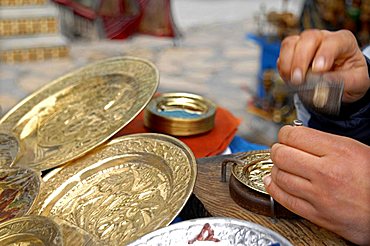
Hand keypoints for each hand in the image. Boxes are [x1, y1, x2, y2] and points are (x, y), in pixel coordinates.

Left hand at [264, 125, 369, 244]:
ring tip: (280, 166)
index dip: (286, 133)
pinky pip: (284, 199)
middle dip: (278, 150)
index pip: (294, 135)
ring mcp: (319, 196)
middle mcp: (326, 173)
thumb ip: (325, 143)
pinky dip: (274, 188)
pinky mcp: (316, 214)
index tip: (286, 136)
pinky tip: (273, 182)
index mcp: (339, 151)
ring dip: (275, 169)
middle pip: (281, 155)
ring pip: (279, 176)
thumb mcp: (355, 149)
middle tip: (281, 150)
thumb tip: (298, 136)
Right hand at [277, 29, 369, 102]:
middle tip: (299, 79)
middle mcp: (323, 38)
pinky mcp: (292, 52)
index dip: (324, 54)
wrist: (342, 81)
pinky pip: (282, 55)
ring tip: (292, 80)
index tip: (318, 69)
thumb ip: (343, 81)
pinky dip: (282, 67)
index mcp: (343, 41)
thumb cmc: (352, 78)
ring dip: (288, 63)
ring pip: (290, 43)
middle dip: (301, 59)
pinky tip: (289, 79)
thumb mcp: (358, 81)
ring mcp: (305, 44)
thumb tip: (324, 81)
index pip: (333, 42)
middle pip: (308, 38)